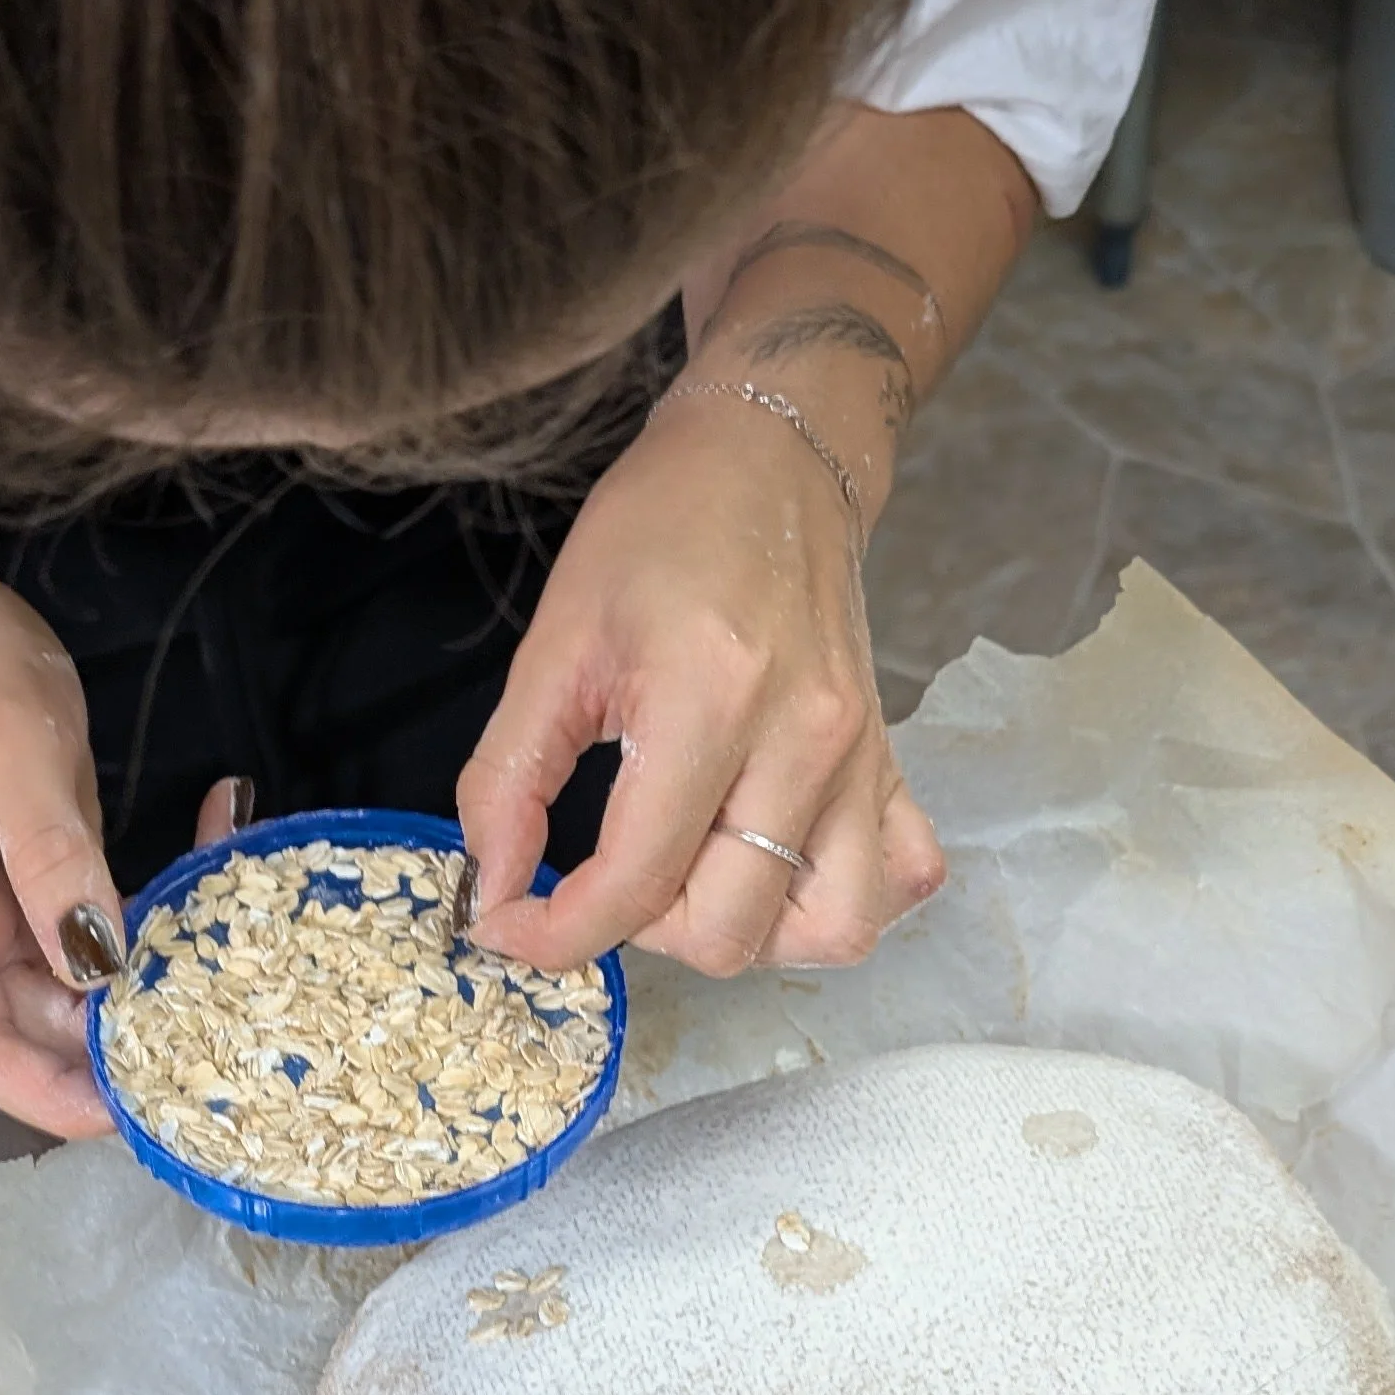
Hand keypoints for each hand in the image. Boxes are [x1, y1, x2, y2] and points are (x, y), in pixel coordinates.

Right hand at [0, 532, 245, 1135]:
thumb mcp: (12, 741)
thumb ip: (52, 853)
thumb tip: (96, 961)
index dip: (52, 1096)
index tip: (136, 1107)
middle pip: (29, 1041)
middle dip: (117, 1053)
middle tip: (223, 1040)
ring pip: (70, 1000)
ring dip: (147, 988)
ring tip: (236, 955)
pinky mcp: (25, 898)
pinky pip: (88, 941)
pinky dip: (146, 925)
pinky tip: (214, 852)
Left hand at [455, 386, 941, 979]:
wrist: (770, 459)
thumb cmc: (658, 532)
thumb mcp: (555, 643)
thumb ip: (508, 779)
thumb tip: (494, 891)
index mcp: (710, 702)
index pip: (637, 882)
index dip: (556, 934)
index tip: (510, 924)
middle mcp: (804, 742)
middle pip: (728, 931)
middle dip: (641, 932)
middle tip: (601, 876)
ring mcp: (862, 758)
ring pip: (827, 931)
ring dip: (743, 931)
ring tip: (687, 877)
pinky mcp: (891, 762)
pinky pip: (900, 880)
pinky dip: (836, 901)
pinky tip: (774, 866)